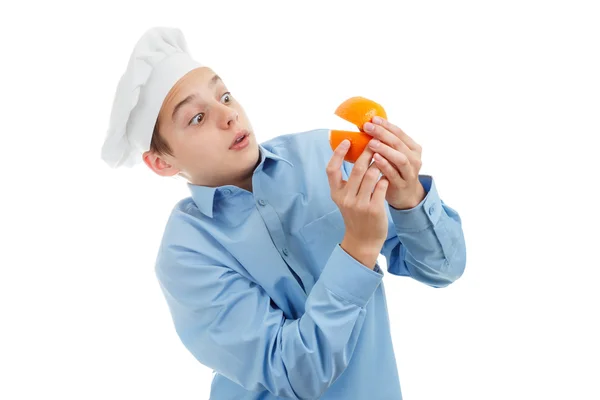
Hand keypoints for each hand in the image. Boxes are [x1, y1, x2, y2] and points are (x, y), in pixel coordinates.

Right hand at [326, 139, 388, 267]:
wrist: (363, 240)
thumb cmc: (355, 215)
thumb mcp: (345, 198)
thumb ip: (347, 180)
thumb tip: (356, 154)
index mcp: (336, 193)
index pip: (331, 169)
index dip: (337, 153)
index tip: (347, 141)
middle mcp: (346, 198)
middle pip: (357, 169)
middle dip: (367, 152)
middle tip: (375, 141)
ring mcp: (360, 204)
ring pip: (371, 175)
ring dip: (379, 164)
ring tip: (384, 156)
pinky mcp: (374, 209)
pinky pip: (382, 186)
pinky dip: (385, 178)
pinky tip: (388, 175)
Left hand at [363, 117, 425, 209]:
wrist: (406, 196)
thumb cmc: (397, 171)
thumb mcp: (394, 156)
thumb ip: (387, 143)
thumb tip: (368, 126)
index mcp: (413, 148)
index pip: (400, 133)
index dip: (386, 125)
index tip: (373, 119)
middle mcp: (414, 159)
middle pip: (399, 143)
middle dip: (383, 134)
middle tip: (368, 127)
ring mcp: (410, 172)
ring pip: (400, 158)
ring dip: (385, 149)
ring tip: (371, 142)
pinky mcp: (402, 184)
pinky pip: (394, 173)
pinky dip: (385, 165)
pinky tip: (375, 159)